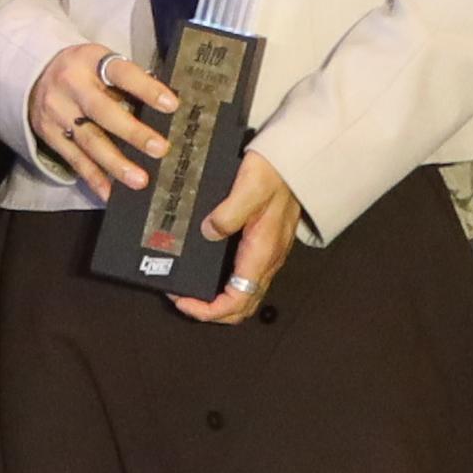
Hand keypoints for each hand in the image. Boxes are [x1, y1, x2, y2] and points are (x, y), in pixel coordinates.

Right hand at [31, 41, 174, 197]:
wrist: (31, 75)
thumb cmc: (81, 70)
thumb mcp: (100, 62)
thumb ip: (126, 82)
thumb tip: (164, 107)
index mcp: (90, 62)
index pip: (122, 74)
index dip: (146, 89)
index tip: (172, 105)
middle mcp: (71, 86)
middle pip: (103, 111)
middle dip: (133, 132)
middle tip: (160, 149)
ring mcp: (58, 112)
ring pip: (89, 140)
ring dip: (115, 163)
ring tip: (138, 180)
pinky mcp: (49, 134)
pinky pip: (74, 158)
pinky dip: (93, 177)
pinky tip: (109, 192)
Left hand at [172, 151, 301, 325]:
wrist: (293, 161)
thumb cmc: (273, 174)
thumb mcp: (248, 189)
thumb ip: (228, 214)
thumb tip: (209, 232)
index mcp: (261, 254)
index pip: (238, 301)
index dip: (209, 311)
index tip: (182, 301)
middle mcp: (266, 261)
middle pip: (241, 306)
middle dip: (209, 311)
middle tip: (179, 297)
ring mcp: (266, 255)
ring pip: (244, 295)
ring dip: (216, 301)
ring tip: (187, 288)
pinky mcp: (262, 246)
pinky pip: (244, 279)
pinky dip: (224, 286)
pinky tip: (204, 272)